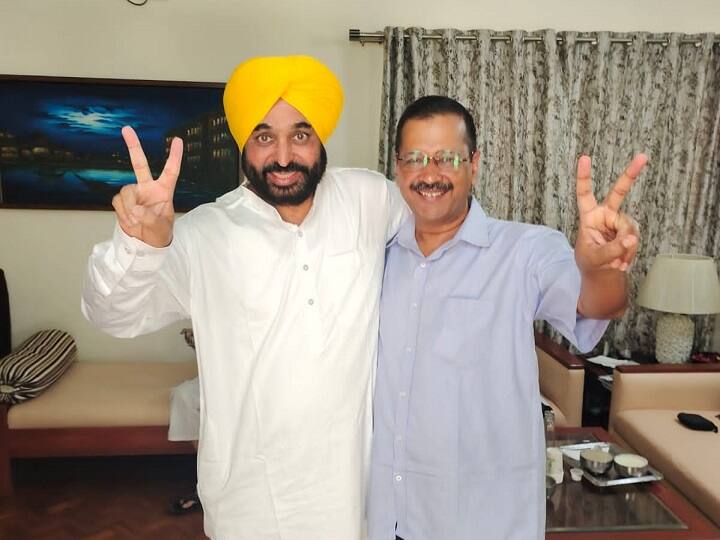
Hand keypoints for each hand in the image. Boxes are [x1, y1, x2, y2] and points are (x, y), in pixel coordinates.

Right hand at [112, 126, 182, 247]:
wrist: (145, 243)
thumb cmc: (160, 232)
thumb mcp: (161, 228)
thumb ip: (150, 218)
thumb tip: (136, 210)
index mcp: (164, 191)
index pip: (171, 171)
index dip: (175, 156)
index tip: (178, 140)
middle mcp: (148, 188)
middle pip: (139, 164)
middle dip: (133, 146)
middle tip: (126, 128)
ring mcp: (134, 193)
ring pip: (125, 191)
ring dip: (129, 207)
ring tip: (135, 220)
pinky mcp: (122, 200)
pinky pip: (117, 202)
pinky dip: (122, 213)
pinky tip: (130, 221)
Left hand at [575, 154, 645, 273]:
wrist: (603, 275)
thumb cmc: (591, 263)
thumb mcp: (595, 258)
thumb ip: (611, 249)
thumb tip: (631, 238)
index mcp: (588, 217)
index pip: (585, 194)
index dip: (584, 177)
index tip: (584, 158)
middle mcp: (605, 215)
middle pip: (618, 192)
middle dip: (630, 175)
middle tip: (643, 156)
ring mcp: (619, 222)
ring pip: (629, 228)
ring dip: (625, 248)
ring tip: (615, 262)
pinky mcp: (630, 230)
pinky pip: (635, 238)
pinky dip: (629, 253)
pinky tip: (622, 262)